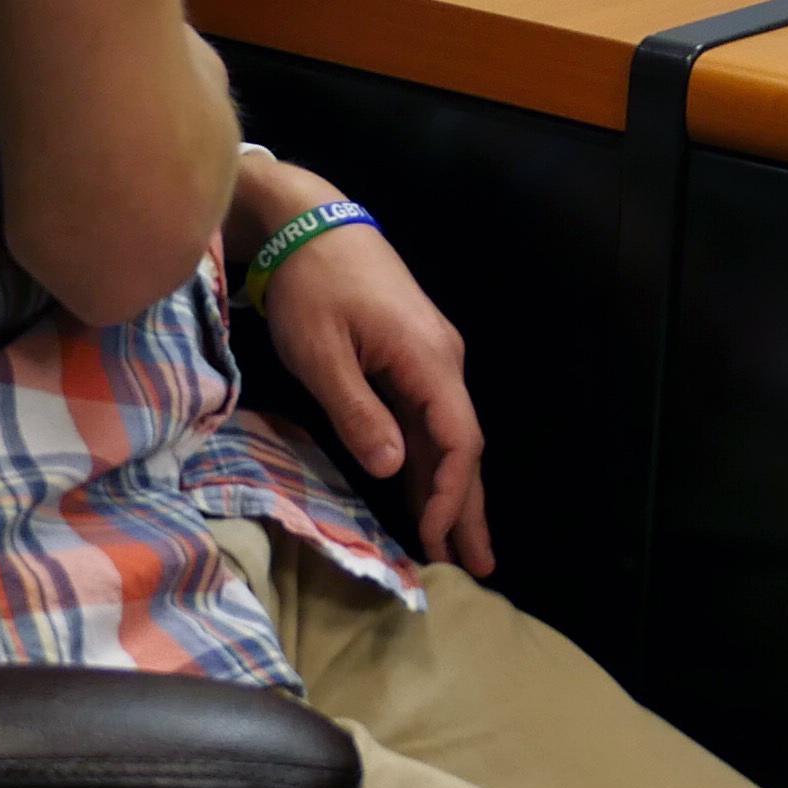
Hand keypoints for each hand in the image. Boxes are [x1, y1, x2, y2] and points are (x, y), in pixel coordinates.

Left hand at [250, 187, 495, 574]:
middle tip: (479, 566)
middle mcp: (443, 360)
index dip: (452, 494)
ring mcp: (429, 357)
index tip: (438, 539)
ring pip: (447, 434)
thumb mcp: (322, 353)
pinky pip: (428, 418)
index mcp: (428, 359)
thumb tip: (393, 469)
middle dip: (469, 506)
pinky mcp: (410, 355)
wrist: (308, 222)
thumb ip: (357, 412)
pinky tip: (425, 492)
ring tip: (457, 545)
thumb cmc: (311, 284)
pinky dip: (429, 460)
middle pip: (464, 445)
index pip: (458, 440)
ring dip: (450, 488)